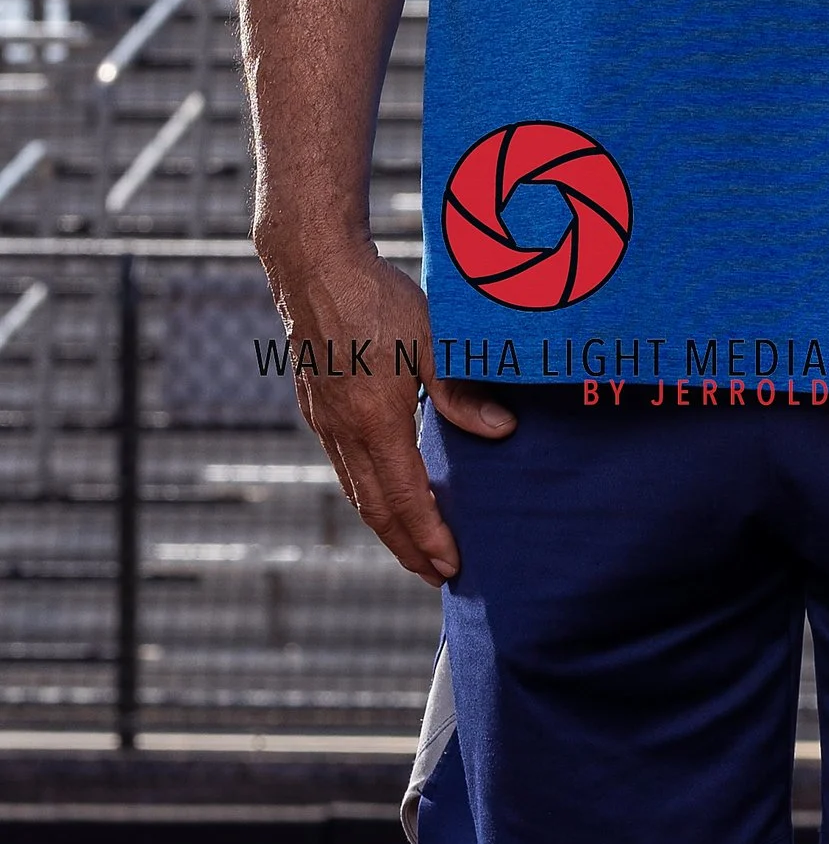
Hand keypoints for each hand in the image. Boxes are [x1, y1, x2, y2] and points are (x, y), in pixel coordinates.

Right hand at [256, 239, 511, 581]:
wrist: (312, 267)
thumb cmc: (376, 299)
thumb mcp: (431, 342)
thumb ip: (461, 393)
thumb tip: (501, 431)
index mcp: (375, 420)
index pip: (403, 497)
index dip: (427, 535)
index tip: (450, 565)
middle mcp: (343, 430)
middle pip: (374, 507)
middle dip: (406, 546)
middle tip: (435, 576)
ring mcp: (324, 420)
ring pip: (355, 489)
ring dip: (385, 526)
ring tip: (413, 549)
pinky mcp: (316, 406)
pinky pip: (343, 465)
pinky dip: (366, 493)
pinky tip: (382, 495)